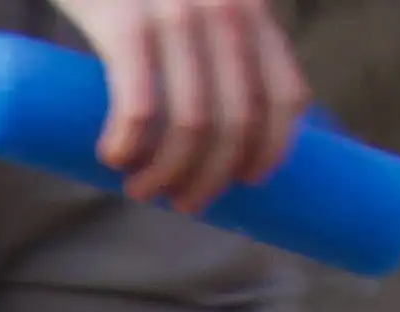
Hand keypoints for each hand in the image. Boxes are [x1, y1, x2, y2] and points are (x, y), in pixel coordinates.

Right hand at [56, 0, 310, 212]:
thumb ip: (206, 31)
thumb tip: (202, 109)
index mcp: (253, 6)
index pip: (287, 93)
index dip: (274, 150)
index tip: (249, 182)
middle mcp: (227, 10)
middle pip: (239, 121)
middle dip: (213, 178)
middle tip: (183, 203)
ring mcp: (178, 14)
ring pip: (193, 123)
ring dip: (168, 175)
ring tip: (142, 190)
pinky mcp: (125, 20)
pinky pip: (140, 102)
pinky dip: (129, 145)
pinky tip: (113, 159)